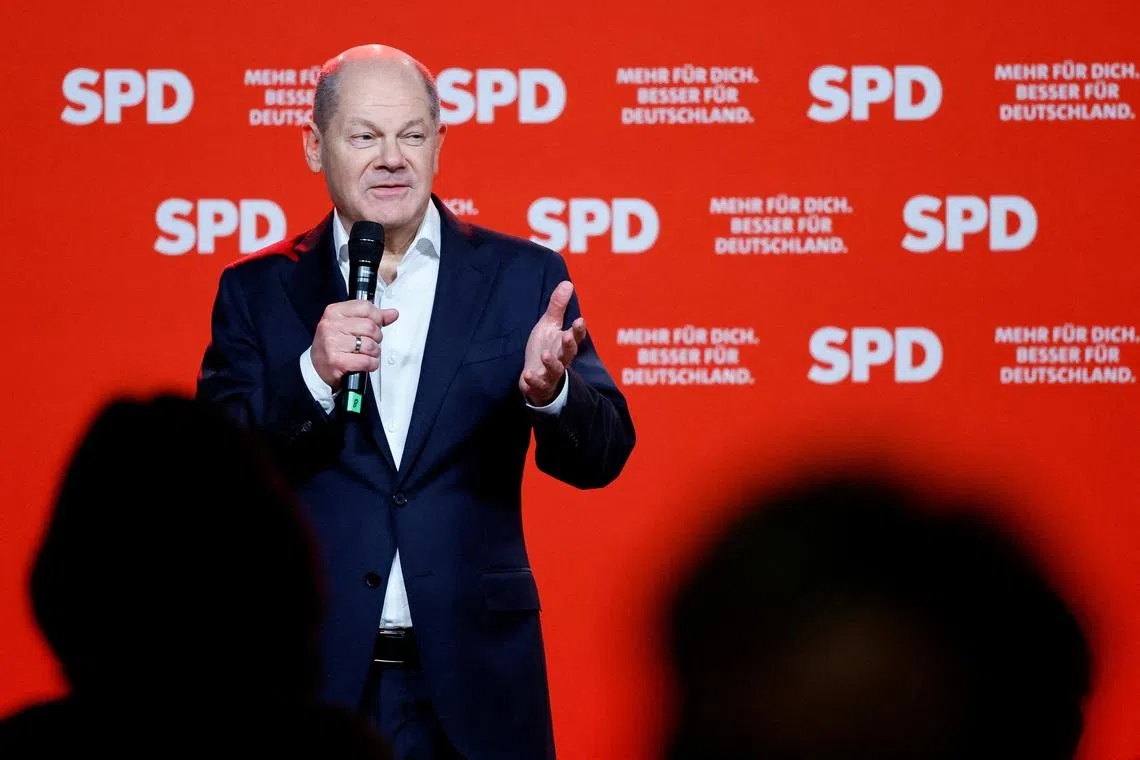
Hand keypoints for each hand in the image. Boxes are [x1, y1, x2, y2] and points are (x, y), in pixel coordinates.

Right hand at [311, 300, 398, 390]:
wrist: (317, 367)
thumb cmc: (333, 345)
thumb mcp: (348, 325)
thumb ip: (371, 318)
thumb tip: (392, 313)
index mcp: (334, 312)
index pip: (366, 307)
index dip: (377, 318)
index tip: (375, 325)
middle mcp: (331, 326)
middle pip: (371, 327)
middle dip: (376, 338)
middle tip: (369, 343)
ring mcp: (333, 344)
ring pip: (370, 345)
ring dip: (374, 353)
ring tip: (366, 354)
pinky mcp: (337, 361)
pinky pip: (366, 361)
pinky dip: (371, 364)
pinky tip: (365, 363)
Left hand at [520, 281, 586, 405]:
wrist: (537, 378)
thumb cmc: (545, 348)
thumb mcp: (549, 326)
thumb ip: (557, 307)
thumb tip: (568, 283)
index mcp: (564, 343)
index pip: (575, 336)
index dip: (578, 329)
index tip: (580, 320)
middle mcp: (561, 358)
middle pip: (569, 353)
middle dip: (569, 345)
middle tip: (567, 336)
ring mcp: (551, 373)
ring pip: (556, 370)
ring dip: (552, 363)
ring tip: (545, 354)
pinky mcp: (540, 384)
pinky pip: (539, 384)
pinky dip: (534, 380)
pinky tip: (527, 374)